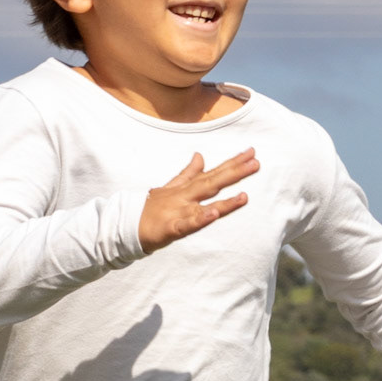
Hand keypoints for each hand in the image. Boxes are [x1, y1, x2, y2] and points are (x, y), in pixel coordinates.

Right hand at [138, 149, 258, 253]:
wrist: (126, 225)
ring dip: (225, 201)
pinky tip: (212, 215)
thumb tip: (200, 156)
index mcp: (187, 188)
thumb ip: (187, 173)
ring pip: (203, 204)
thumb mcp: (170, 187)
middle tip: (255, 162)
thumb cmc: (151, 208)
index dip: (232, 163)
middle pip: (213, 182)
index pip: (213, 173)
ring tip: (244, 196)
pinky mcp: (171, 228)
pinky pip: (187, 224)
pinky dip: (200, 220)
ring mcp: (178, 211)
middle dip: (234, 173)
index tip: (251, 153)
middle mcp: (185, 196)